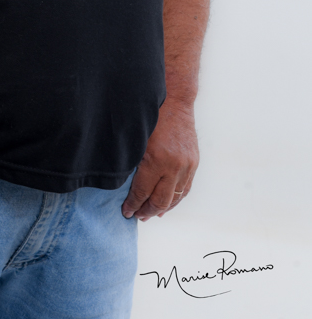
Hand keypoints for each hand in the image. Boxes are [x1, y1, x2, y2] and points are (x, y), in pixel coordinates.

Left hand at [122, 99, 198, 220]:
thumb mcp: (136, 139)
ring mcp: (187, 165)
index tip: (126, 212)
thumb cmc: (150, 117)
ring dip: (163, 208)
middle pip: (160, 200)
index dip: (133, 204)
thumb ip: (132, 163)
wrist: (174, 102)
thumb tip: (124, 186)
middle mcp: (174, 166)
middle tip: (137, 216)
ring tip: (151, 214)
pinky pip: (185, 188)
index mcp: (156, 160)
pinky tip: (167, 204)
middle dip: (147, 210)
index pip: (142, 191)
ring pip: (175, 197)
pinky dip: (176, 199)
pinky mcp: (194, 163)